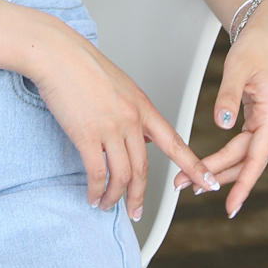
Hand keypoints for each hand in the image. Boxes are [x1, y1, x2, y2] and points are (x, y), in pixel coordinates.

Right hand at [30, 25, 222, 221]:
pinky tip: (92, 195)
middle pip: (144, 169)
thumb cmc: (83, 67)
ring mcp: (110, 128)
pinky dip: (96, 189)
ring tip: (106, 205)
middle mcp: (131, 120)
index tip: (208, 182)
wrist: (58, 55)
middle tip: (136, 213)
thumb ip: (134, 114)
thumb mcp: (121, 87)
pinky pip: (97, 172)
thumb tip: (141, 139)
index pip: (175, 143)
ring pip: (122, 175)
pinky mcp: (86, 134)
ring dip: (115, 197)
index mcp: (143, 107)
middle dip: (140, 196)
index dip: (194, 166)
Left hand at [201, 7, 267, 219]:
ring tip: (189, 181)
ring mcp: (266, 122)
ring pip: (242, 155)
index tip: (230, 205)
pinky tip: (207, 166)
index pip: (257, 158)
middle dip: (217, 176)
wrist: (267, 32)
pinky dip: (224, 157)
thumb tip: (222, 123)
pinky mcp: (258, 119)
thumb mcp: (237, 69)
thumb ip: (228, 97)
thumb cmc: (257, 47)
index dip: (242, 184)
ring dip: (218, 169)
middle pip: (245, 161)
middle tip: (185, 187)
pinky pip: (242, 145)